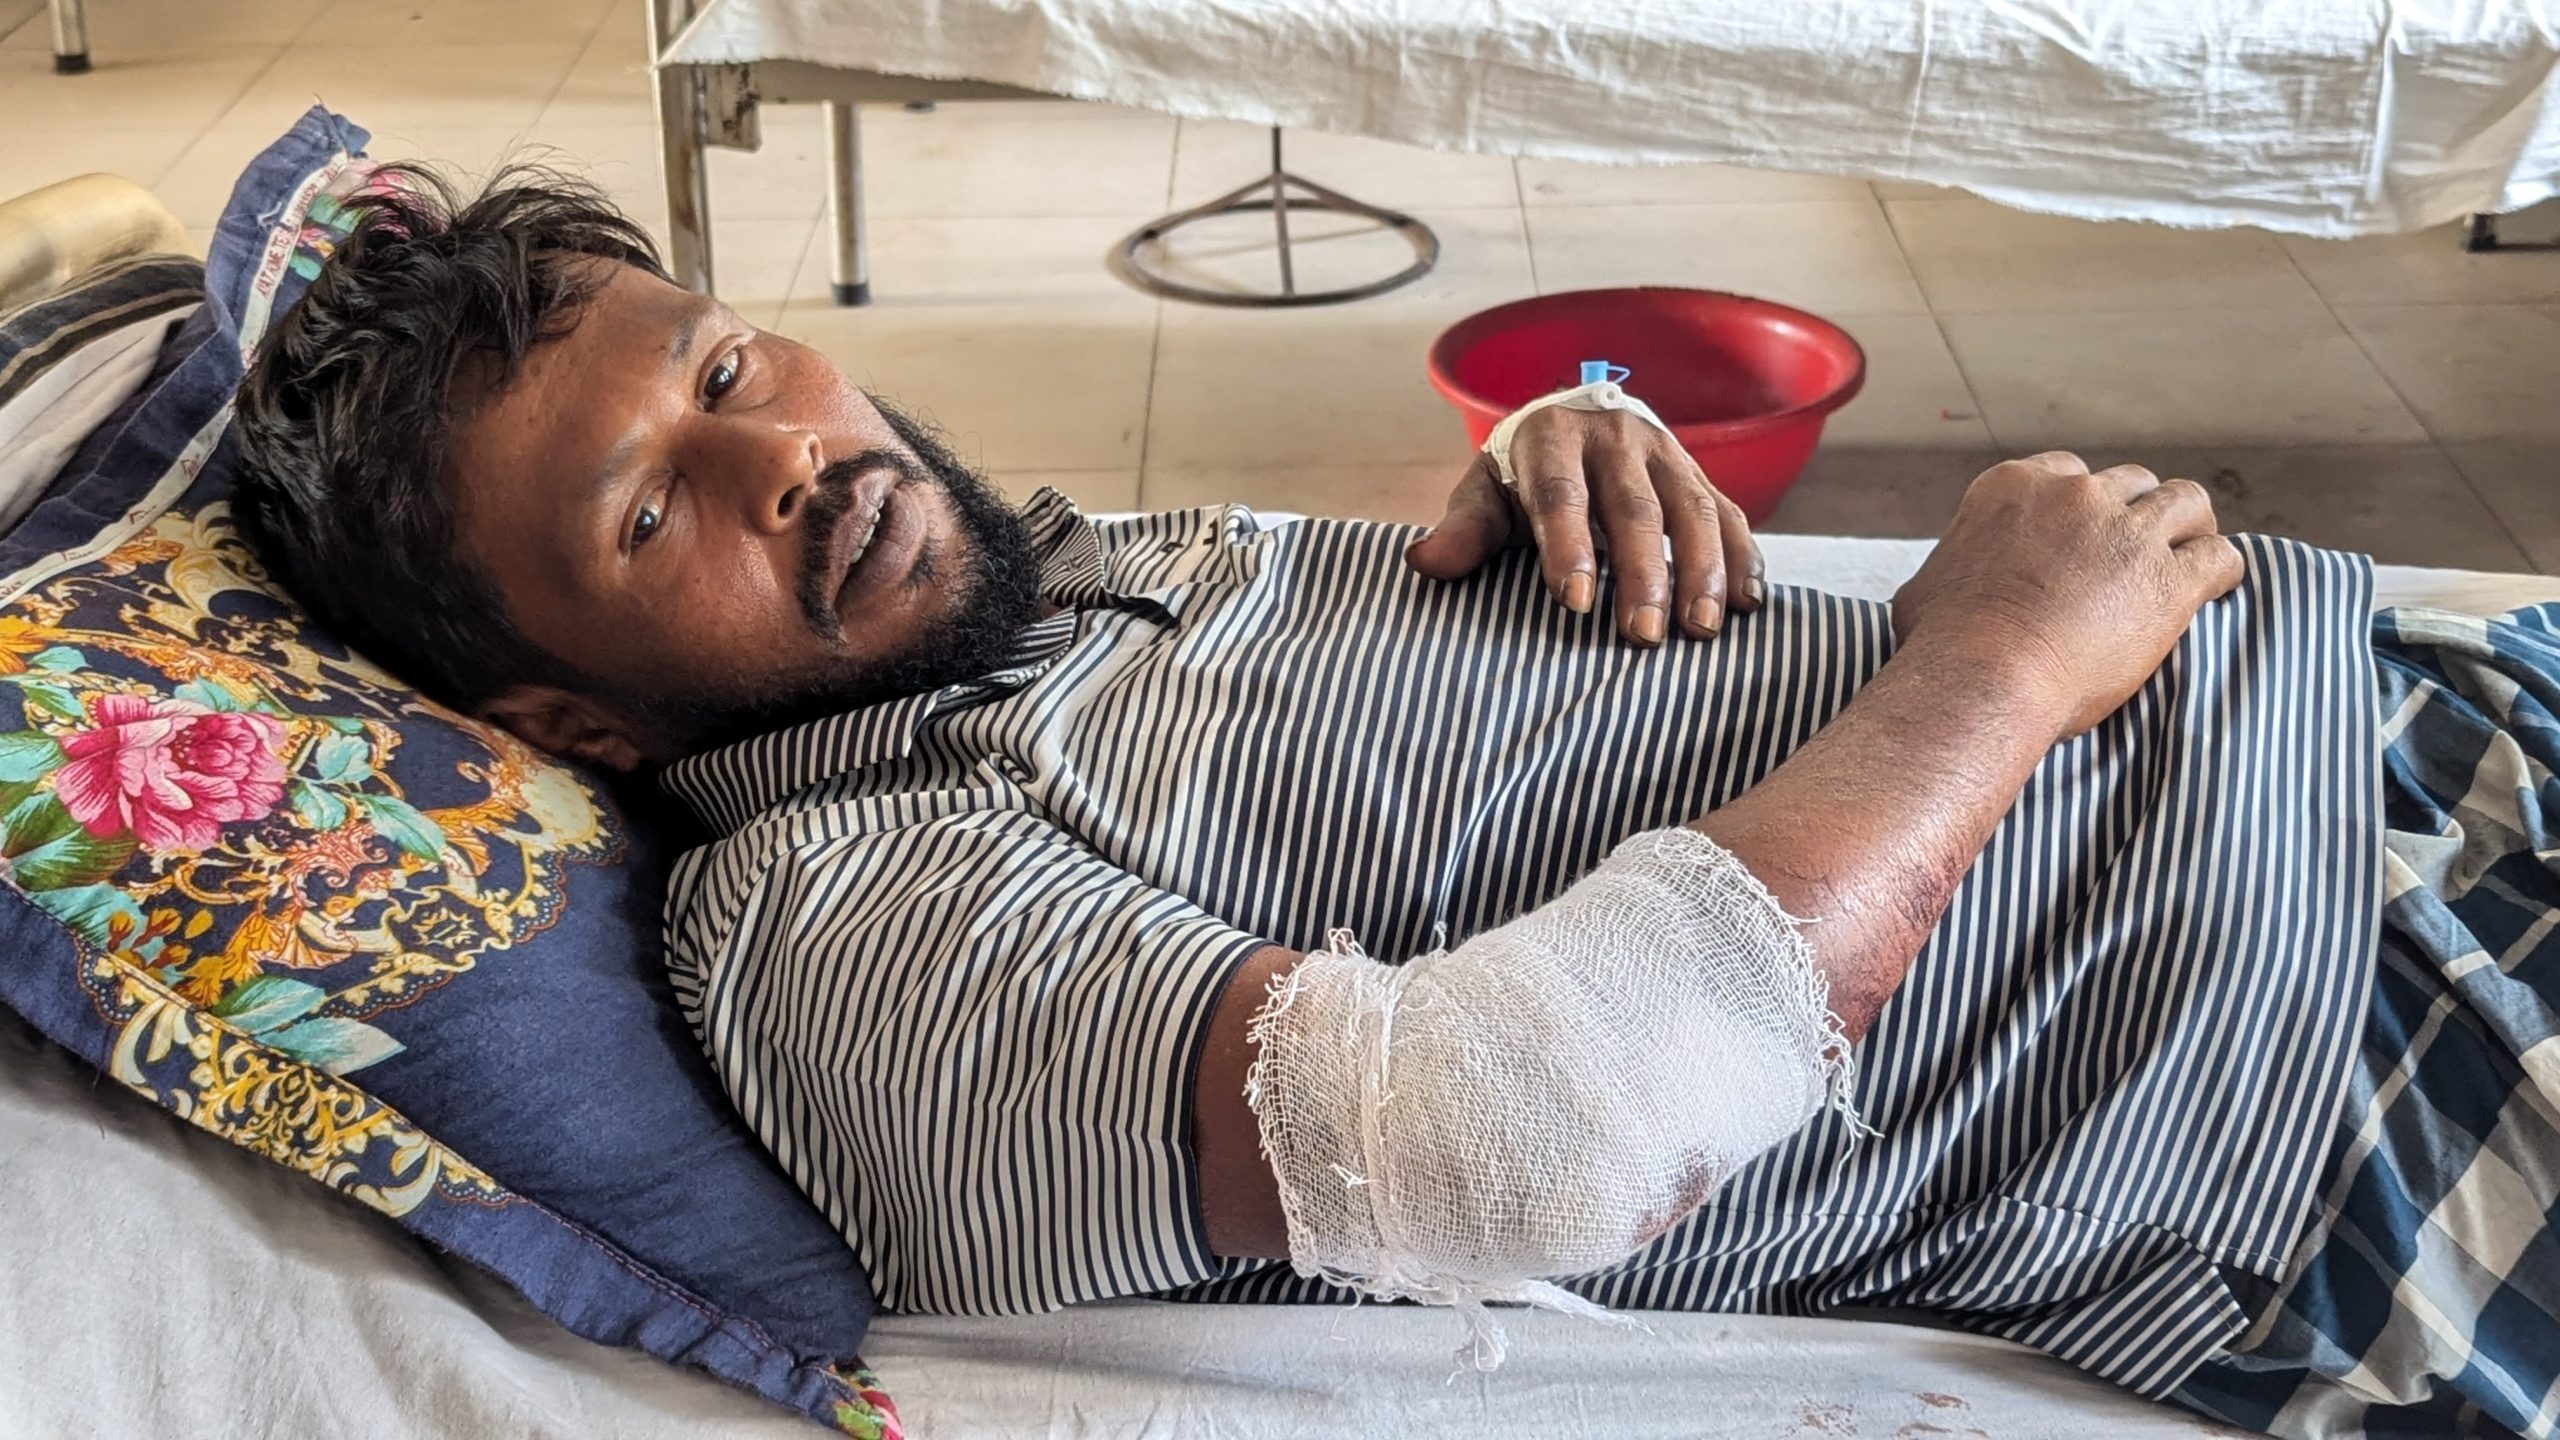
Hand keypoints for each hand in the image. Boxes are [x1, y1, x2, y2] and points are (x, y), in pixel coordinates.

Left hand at [1403, 405, 1762, 645]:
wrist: (1575, 419)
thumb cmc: (1521, 474)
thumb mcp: (1485, 491)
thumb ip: (1463, 529)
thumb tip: (1422, 561)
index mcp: (1552, 439)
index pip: (1560, 496)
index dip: (1567, 547)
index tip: (1572, 601)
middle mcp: (1614, 438)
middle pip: (1633, 508)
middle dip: (1642, 573)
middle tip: (1643, 635)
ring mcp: (1665, 454)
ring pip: (1693, 509)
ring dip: (1704, 570)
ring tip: (1703, 627)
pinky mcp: (1699, 474)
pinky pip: (1729, 513)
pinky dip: (1743, 557)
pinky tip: (1750, 604)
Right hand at [1891, 452, 2245, 739]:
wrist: (1982, 679)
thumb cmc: (1941, 646)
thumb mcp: (1925, 588)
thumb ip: (1949, 570)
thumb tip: (1937, 589)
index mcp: (2015, 487)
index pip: (2067, 470)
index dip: (2083, 502)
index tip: (2087, 530)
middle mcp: (2074, 496)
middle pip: (2129, 482)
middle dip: (2136, 513)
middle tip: (2138, 548)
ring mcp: (2126, 533)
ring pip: (2185, 501)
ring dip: (2189, 525)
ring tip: (2190, 551)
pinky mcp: (2168, 580)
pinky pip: (2219, 556)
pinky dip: (2223, 568)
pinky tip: (2219, 585)